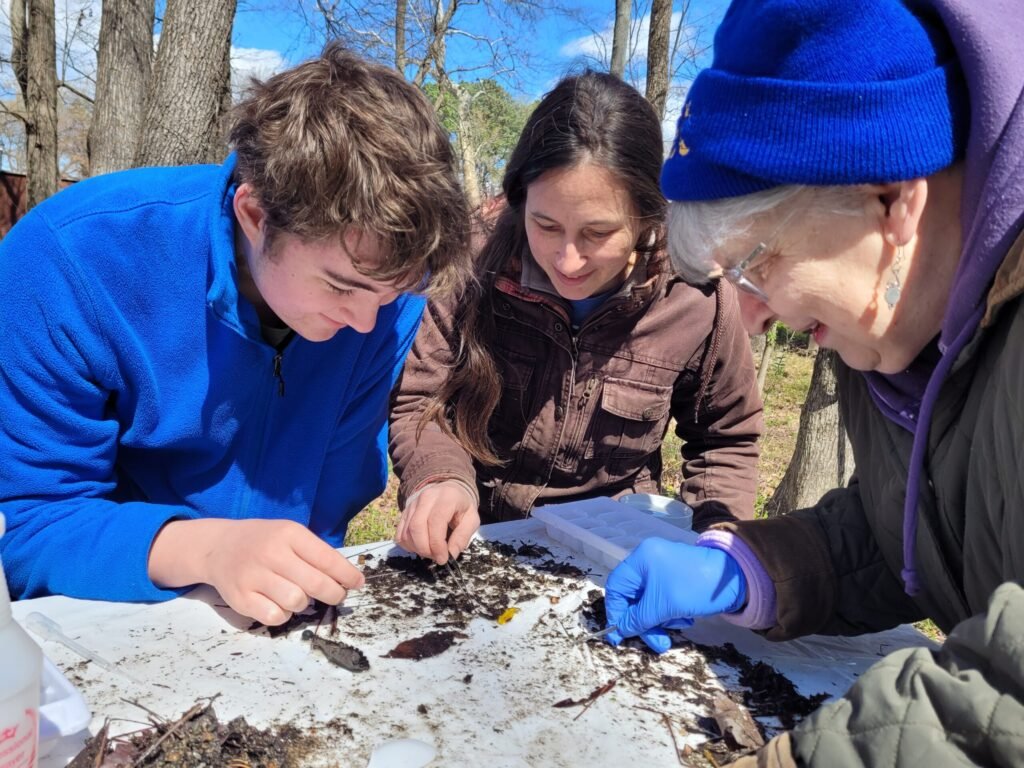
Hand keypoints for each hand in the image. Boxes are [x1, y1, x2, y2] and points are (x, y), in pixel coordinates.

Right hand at [148, 518, 364, 625]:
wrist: (219, 546)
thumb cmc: (264, 541)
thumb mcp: (289, 534)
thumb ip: (315, 552)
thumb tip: (348, 577)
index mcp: (288, 534)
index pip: (327, 558)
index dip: (347, 575)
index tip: (358, 583)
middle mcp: (271, 554)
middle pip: (316, 584)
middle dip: (334, 594)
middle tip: (337, 595)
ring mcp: (253, 576)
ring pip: (297, 602)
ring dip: (305, 603)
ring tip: (299, 595)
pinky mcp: (240, 598)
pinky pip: (275, 617)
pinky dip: (283, 614)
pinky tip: (280, 603)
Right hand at [395, 480, 479, 563]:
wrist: (450, 491)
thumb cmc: (462, 506)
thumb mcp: (472, 519)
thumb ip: (463, 536)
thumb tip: (451, 554)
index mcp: (446, 498)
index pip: (435, 522)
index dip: (437, 544)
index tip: (443, 558)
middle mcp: (426, 498)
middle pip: (416, 527)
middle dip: (425, 548)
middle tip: (436, 557)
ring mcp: (412, 504)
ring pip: (407, 531)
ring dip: (417, 548)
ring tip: (430, 552)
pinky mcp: (404, 512)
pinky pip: (400, 533)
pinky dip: (408, 545)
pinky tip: (420, 547)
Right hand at [604, 537, 745, 652]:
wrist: (737, 580)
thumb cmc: (696, 587)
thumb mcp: (664, 606)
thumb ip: (639, 619)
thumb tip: (620, 630)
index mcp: (642, 559)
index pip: (616, 587)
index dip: (616, 612)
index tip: (619, 636)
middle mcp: (649, 562)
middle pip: (633, 597)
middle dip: (644, 622)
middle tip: (657, 643)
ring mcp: (663, 570)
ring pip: (648, 602)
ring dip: (659, 621)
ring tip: (679, 627)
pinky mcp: (676, 581)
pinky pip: (663, 601)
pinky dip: (671, 614)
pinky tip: (686, 618)